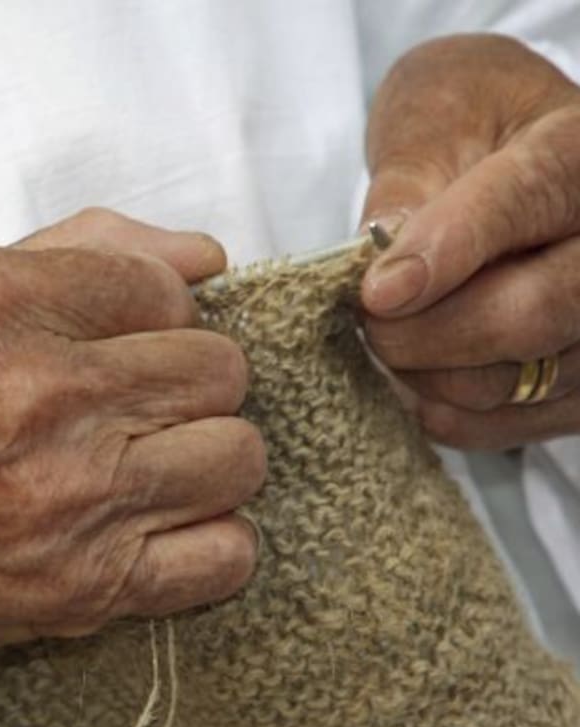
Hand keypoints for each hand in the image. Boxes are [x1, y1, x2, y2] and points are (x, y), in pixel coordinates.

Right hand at [0, 208, 263, 726]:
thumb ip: (65, 257)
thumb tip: (200, 257)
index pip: (166, 285)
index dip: (145, 318)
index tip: (108, 348)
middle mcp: (34, 390)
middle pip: (218, 368)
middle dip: (182, 385)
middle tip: (126, 412)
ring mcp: (65, 495)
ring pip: (239, 456)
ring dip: (200, 463)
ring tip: (140, 473)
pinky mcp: (83, 587)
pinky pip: (228, 555)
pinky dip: (204, 548)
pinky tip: (149, 535)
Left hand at [360, 34, 579, 448]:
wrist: (507, 146)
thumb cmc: (465, 124)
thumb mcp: (431, 121)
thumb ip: (408, 185)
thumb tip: (385, 258)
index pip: (528, 200)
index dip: (449, 252)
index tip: (378, 293)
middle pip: (538, 312)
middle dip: (431, 334)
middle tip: (370, 324)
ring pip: (522, 379)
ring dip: (432, 376)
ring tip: (393, 340)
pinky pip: (520, 424)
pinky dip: (454, 414)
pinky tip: (421, 382)